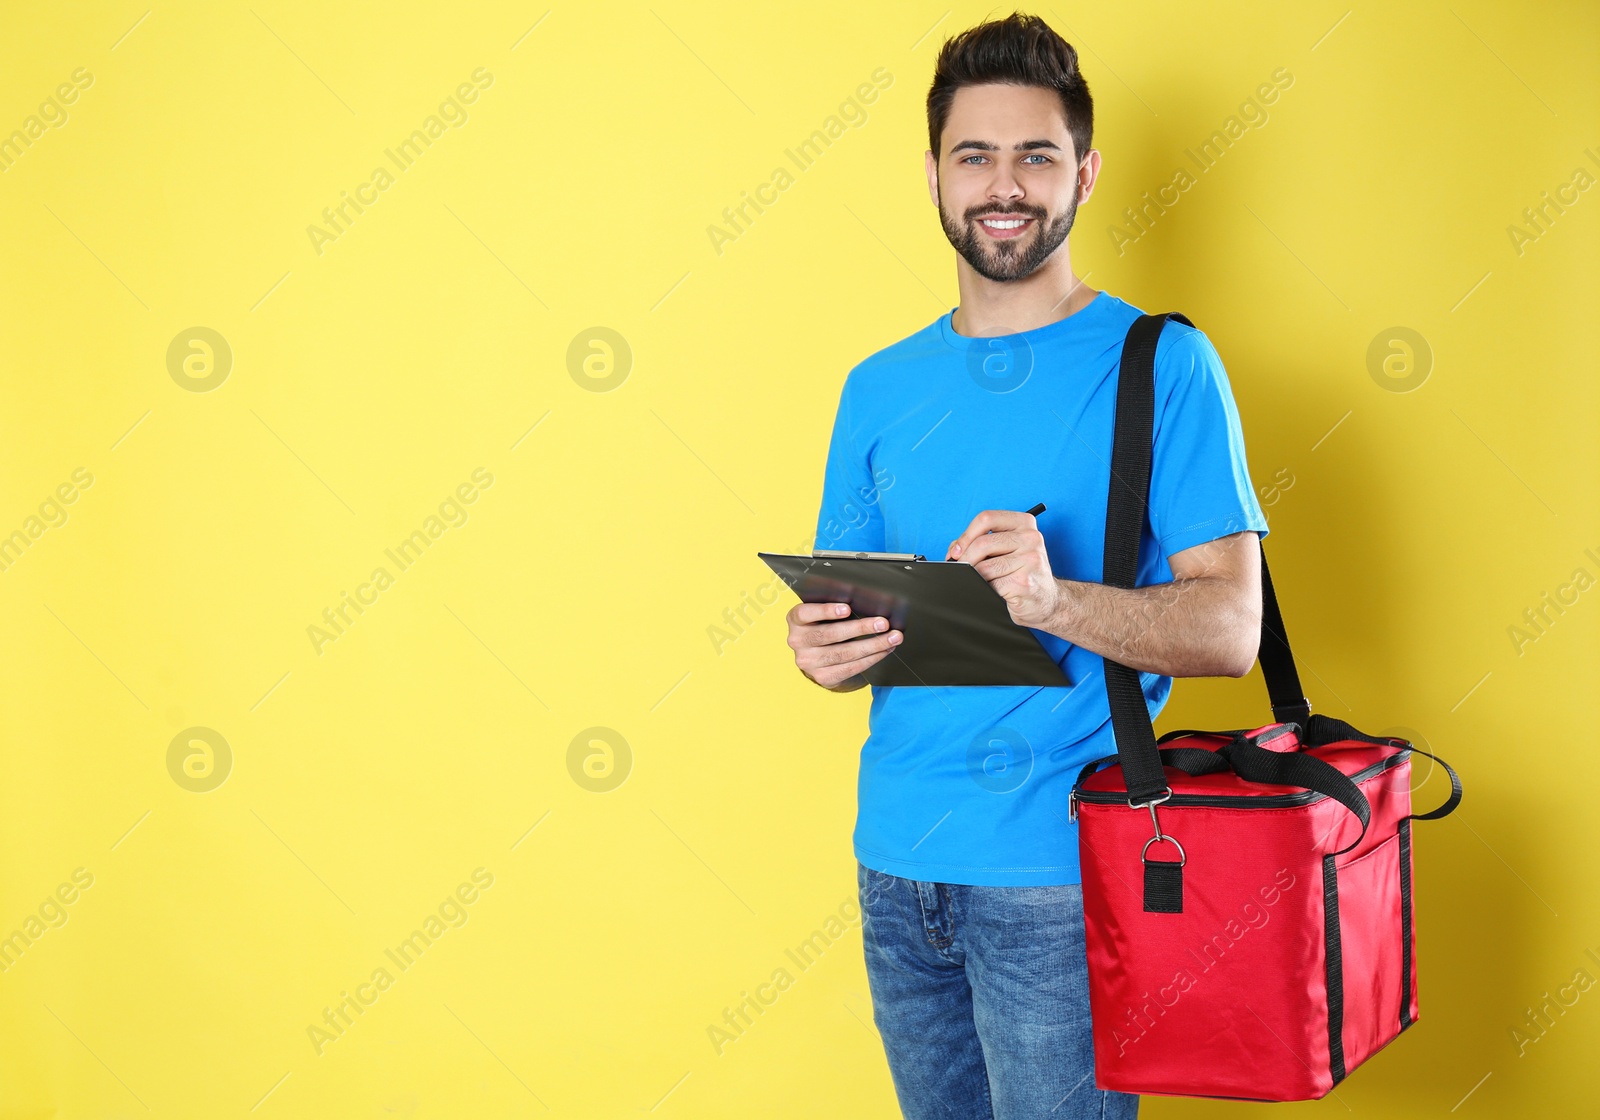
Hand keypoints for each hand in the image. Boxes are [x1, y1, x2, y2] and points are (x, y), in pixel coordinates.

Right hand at [785, 601, 902, 689]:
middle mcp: (797, 641)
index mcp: (796, 620)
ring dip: (873, 645)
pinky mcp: (822, 677)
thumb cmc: (824, 625)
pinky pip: (850, 668)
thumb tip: (869, 602)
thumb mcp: (822, 613)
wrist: (816, 656)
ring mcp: (808, 662)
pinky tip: (884, 651)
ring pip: (844, 654)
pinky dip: (870, 659)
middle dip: (860, 628)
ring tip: (892, 638)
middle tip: (883, 623)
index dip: (826, 611)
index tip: (847, 608)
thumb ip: (836, 607)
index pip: (805, 613)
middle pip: (830, 634)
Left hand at [946, 509, 1061, 628]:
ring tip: (982, 581)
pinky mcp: (1025, 582)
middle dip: (965, 559)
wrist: (1046, 601)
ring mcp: (1030, 560)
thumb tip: (955, 550)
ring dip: (975, 577)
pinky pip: (991, 585)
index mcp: (1024, 523)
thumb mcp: (1004, 550)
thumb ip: (979, 542)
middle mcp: (1031, 538)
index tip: (957, 551)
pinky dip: (985, 590)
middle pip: (983, 543)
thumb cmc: (1020, 573)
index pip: (987, 518)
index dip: (966, 535)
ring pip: (984, 567)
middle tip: (961, 569)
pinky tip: (995, 591)